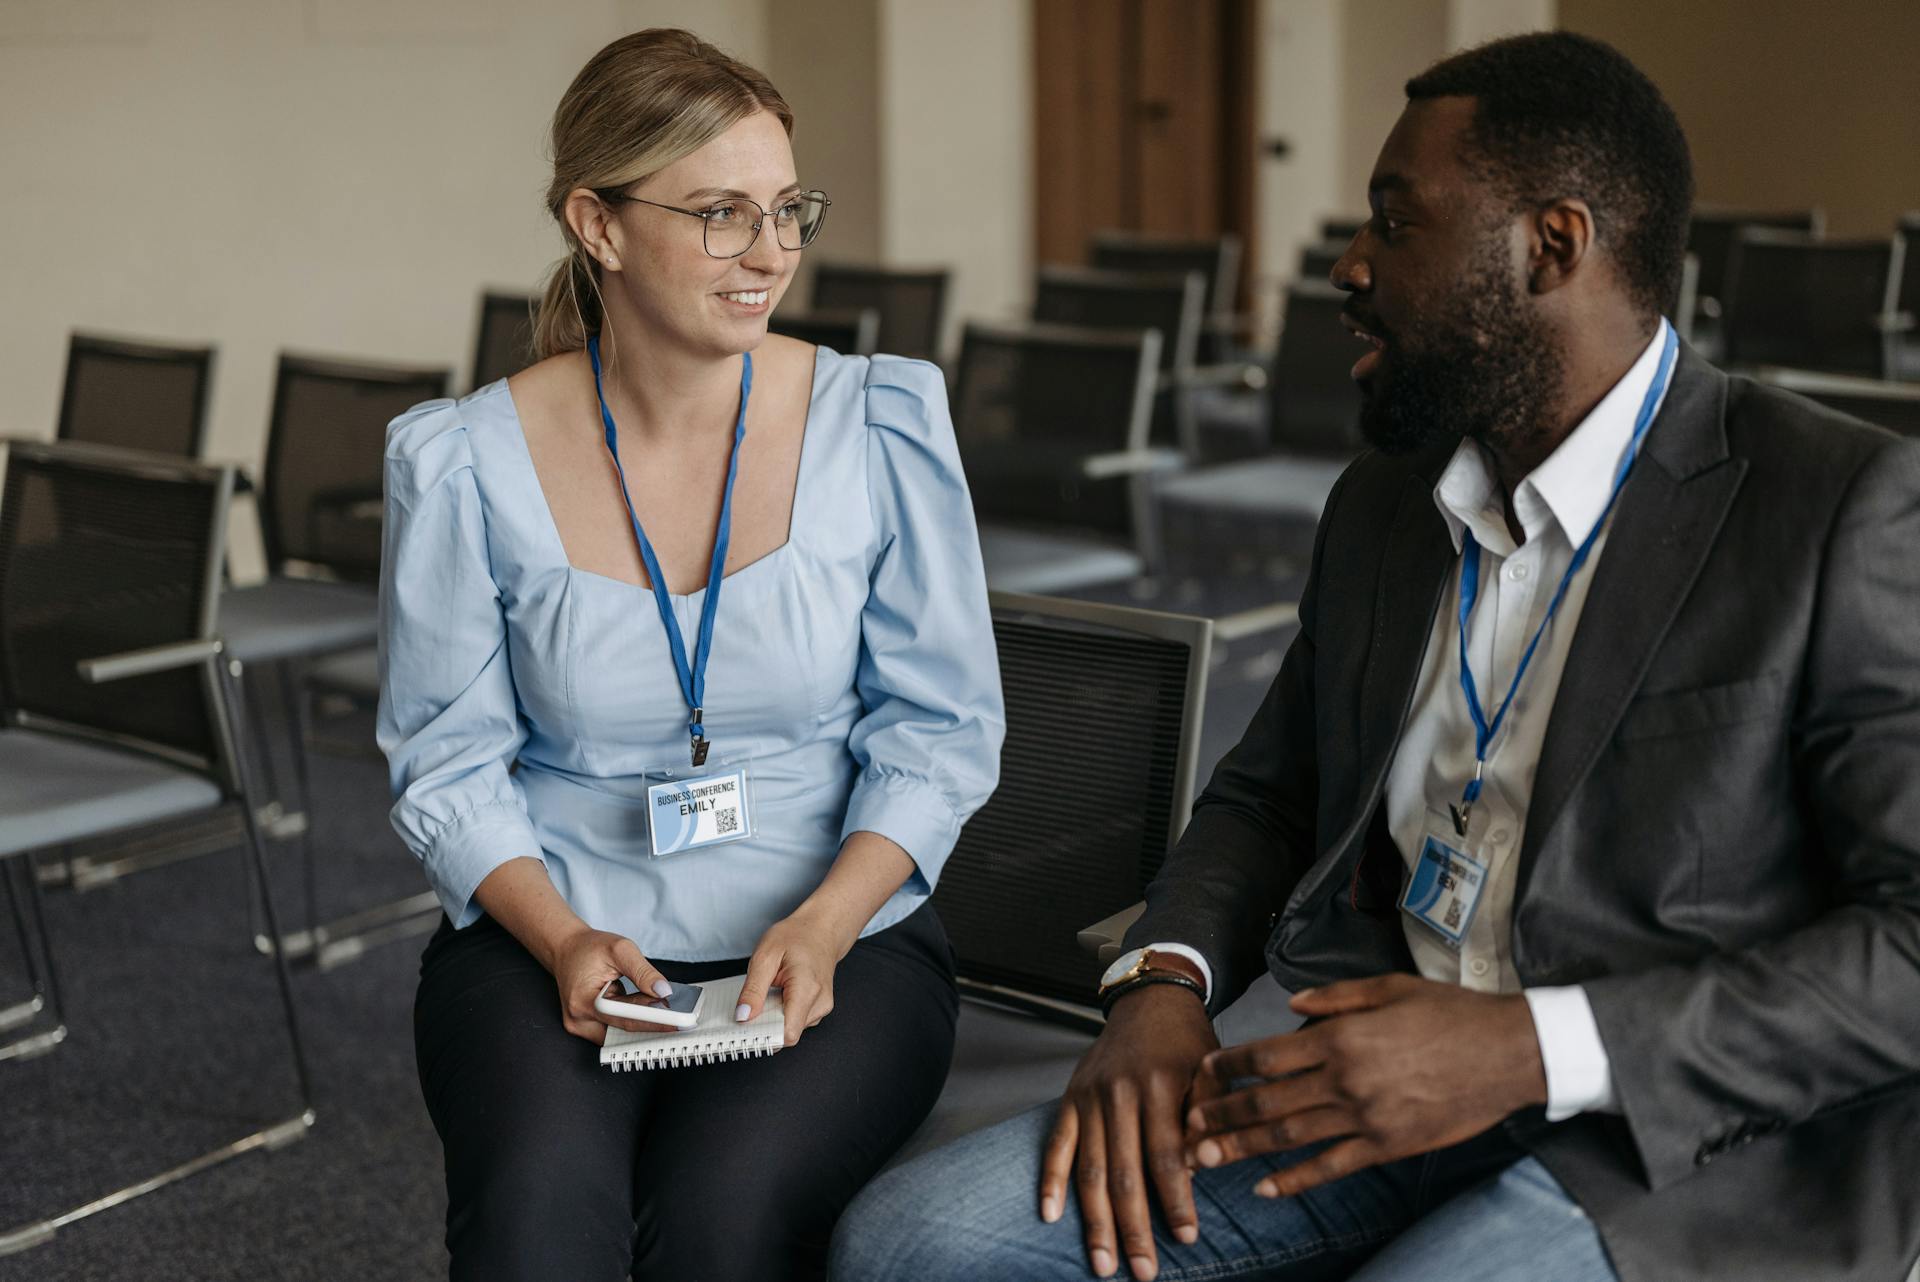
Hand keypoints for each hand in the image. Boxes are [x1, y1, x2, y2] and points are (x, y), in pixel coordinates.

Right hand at [549, 927, 678, 1044]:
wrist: (567, 949)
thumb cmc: (589, 948)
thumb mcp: (620, 949)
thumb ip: (643, 971)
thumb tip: (663, 991)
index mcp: (583, 1000)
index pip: (624, 1019)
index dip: (653, 1021)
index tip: (677, 1022)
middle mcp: (578, 1020)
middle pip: (622, 1032)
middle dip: (650, 1024)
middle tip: (677, 1016)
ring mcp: (580, 1027)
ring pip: (619, 1035)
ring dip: (640, 1024)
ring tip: (663, 1010)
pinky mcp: (586, 1027)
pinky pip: (614, 1031)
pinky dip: (631, 1022)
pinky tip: (647, 1011)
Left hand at [737, 905, 857, 1046]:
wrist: (821, 929)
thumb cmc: (797, 937)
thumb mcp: (766, 955)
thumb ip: (753, 989)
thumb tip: (743, 1016)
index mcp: (807, 989)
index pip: (788, 1033)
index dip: (765, 1035)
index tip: (747, 1029)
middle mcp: (819, 1002)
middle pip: (787, 1033)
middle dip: (766, 1024)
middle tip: (754, 1002)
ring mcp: (822, 1007)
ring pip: (791, 1029)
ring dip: (774, 1017)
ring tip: (770, 991)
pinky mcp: (819, 1008)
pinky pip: (796, 1021)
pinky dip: (782, 1013)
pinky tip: (779, 994)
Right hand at [1039, 986, 1218, 1280]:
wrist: (1151, 1001)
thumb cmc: (1189, 1043)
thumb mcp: (1213, 1071)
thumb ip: (1206, 1116)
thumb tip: (1200, 1168)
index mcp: (1162, 1085)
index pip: (1167, 1155)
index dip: (1177, 1200)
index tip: (1187, 1238)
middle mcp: (1121, 1092)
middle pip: (1125, 1172)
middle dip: (1134, 1227)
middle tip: (1143, 1272)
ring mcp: (1091, 1096)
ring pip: (1091, 1168)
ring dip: (1096, 1221)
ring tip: (1103, 1262)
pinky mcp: (1071, 1098)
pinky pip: (1057, 1144)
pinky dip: (1050, 1180)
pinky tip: (1050, 1215)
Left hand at [1184, 974, 1546, 1198]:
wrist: (1507, 1053)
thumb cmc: (1449, 1014)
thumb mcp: (1387, 989)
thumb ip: (1333, 998)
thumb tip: (1291, 1005)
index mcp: (1340, 1038)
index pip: (1267, 1056)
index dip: (1230, 1067)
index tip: (1204, 1074)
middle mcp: (1344, 1080)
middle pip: (1267, 1103)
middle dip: (1222, 1115)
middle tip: (1188, 1127)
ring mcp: (1365, 1118)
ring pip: (1289, 1139)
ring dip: (1243, 1150)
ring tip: (1206, 1159)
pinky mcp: (1387, 1146)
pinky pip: (1331, 1168)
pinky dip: (1294, 1181)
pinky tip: (1266, 1188)